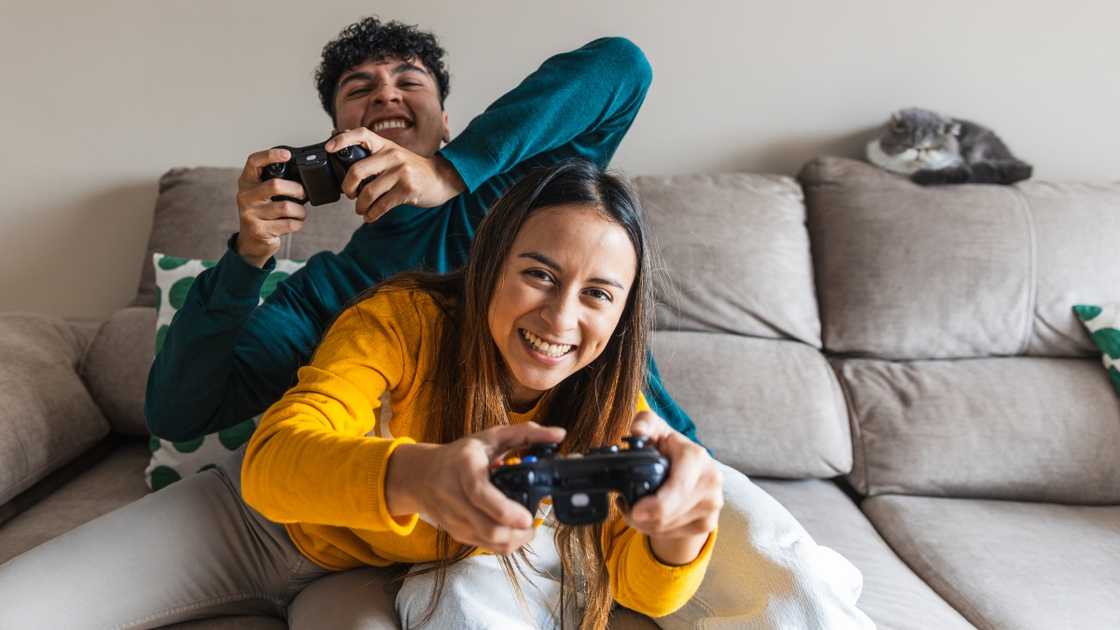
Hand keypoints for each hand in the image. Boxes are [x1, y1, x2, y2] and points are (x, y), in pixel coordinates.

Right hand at [234, 148, 308, 267]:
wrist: (251, 242)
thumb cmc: (262, 213)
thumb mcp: (261, 194)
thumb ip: (273, 182)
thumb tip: (302, 175)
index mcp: (246, 182)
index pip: (254, 162)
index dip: (270, 155)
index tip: (287, 154)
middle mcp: (245, 196)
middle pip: (275, 185)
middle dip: (296, 189)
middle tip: (303, 193)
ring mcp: (250, 214)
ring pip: (286, 207)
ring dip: (300, 210)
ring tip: (300, 212)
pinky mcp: (259, 230)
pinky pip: (288, 223)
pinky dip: (298, 223)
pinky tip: (295, 222)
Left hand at [325, 128, 465, 222]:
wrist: (440, 178)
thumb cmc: (411, 169)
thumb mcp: (393, 154)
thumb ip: (372, 154)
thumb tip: (340, 149)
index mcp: (386, 145)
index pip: (360, 134)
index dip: (342, 140)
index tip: (328, 149)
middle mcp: (393, 155)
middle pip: (357, 170)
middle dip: (348, 188)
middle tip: (349, 194)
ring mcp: (401, 173)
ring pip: (368, 193)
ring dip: (360, 206)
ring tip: (361, 210)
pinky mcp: (408, 190)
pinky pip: (382, 206)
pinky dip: (372, 214)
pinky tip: (370, 216)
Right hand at [386, 422, 565, 553]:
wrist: (421, 476)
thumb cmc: (461, 455)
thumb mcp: (491, 437)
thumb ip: (526, 434)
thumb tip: (559, 434)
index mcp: (463, 467)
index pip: (480, 494)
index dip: (504, 510)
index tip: (527, 517)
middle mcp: (454, 495)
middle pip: (488, 528)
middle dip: (517, 533)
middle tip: (533, 522)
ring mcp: (453, 518)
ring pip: (489, 542)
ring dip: (514, 540)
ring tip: (527, 528)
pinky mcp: (456, 533)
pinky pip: (484, 546)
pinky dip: (503, 543)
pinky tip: (512, 530)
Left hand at [625, 411, 722, 564]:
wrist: (695, 469)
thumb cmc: (669, 447)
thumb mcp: (655, 428)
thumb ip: (643, 423)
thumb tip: (637, 432)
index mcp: (697, 457)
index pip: (678, 489)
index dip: (656, 505)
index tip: (635, 510)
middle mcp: (711, 481)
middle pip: (669, 514)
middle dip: (642, 516)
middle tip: (628, 508)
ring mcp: (713, 504)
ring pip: (669, 527)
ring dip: (646, 523)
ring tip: (636, 508)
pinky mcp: (709, 522)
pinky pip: (674, 534)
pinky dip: (657, 530)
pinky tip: (651, 516)